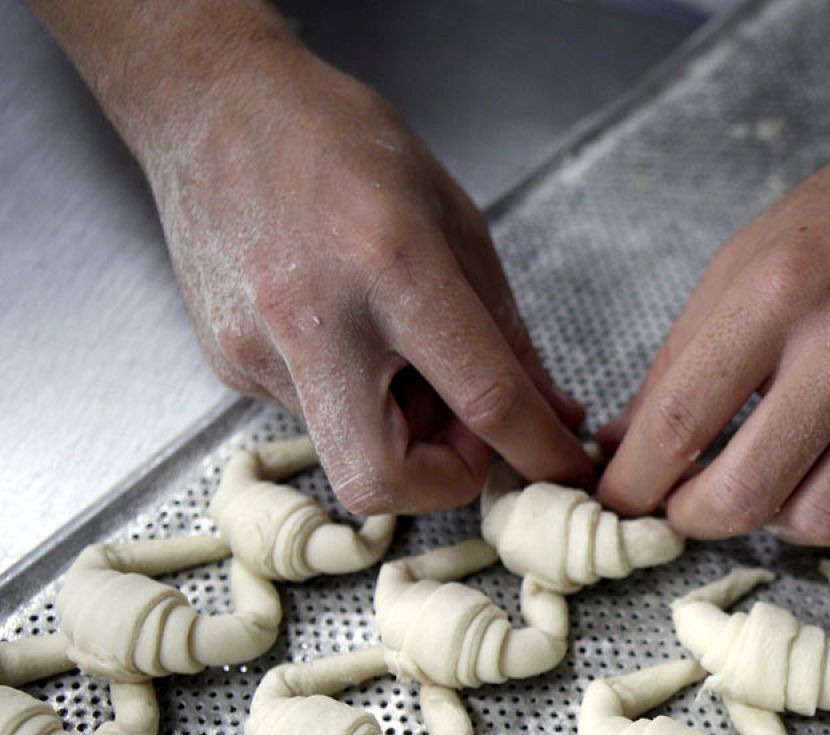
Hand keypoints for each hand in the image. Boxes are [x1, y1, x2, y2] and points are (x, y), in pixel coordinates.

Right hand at [149, 46, 592, 513]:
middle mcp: (316, 317)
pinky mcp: (227, 365)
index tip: (567, 472)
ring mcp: (258, 348)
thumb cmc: (342, 145)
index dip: (540, 451)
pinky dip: (355, 399)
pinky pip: (314, 416)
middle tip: (470, 435)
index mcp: (394, 265)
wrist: (212, 105)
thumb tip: (553, 411)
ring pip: (348, 450)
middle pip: (381, 479)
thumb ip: (506, 331)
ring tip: (405, 356)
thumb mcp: (456, 221)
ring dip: (401, 431)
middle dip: (443, 485)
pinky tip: (352, 335)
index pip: (484, 397)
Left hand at [596, 131, 829, 547]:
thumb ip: (681, 359)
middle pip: (747, 495)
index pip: (680, 422)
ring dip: (783, 518)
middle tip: (691, 508)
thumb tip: (624, 450)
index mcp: (780, 291)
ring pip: (824, 521)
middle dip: (697, 518)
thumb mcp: (745, 261)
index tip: (623, 499)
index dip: (634, 483)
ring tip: (782, 477)